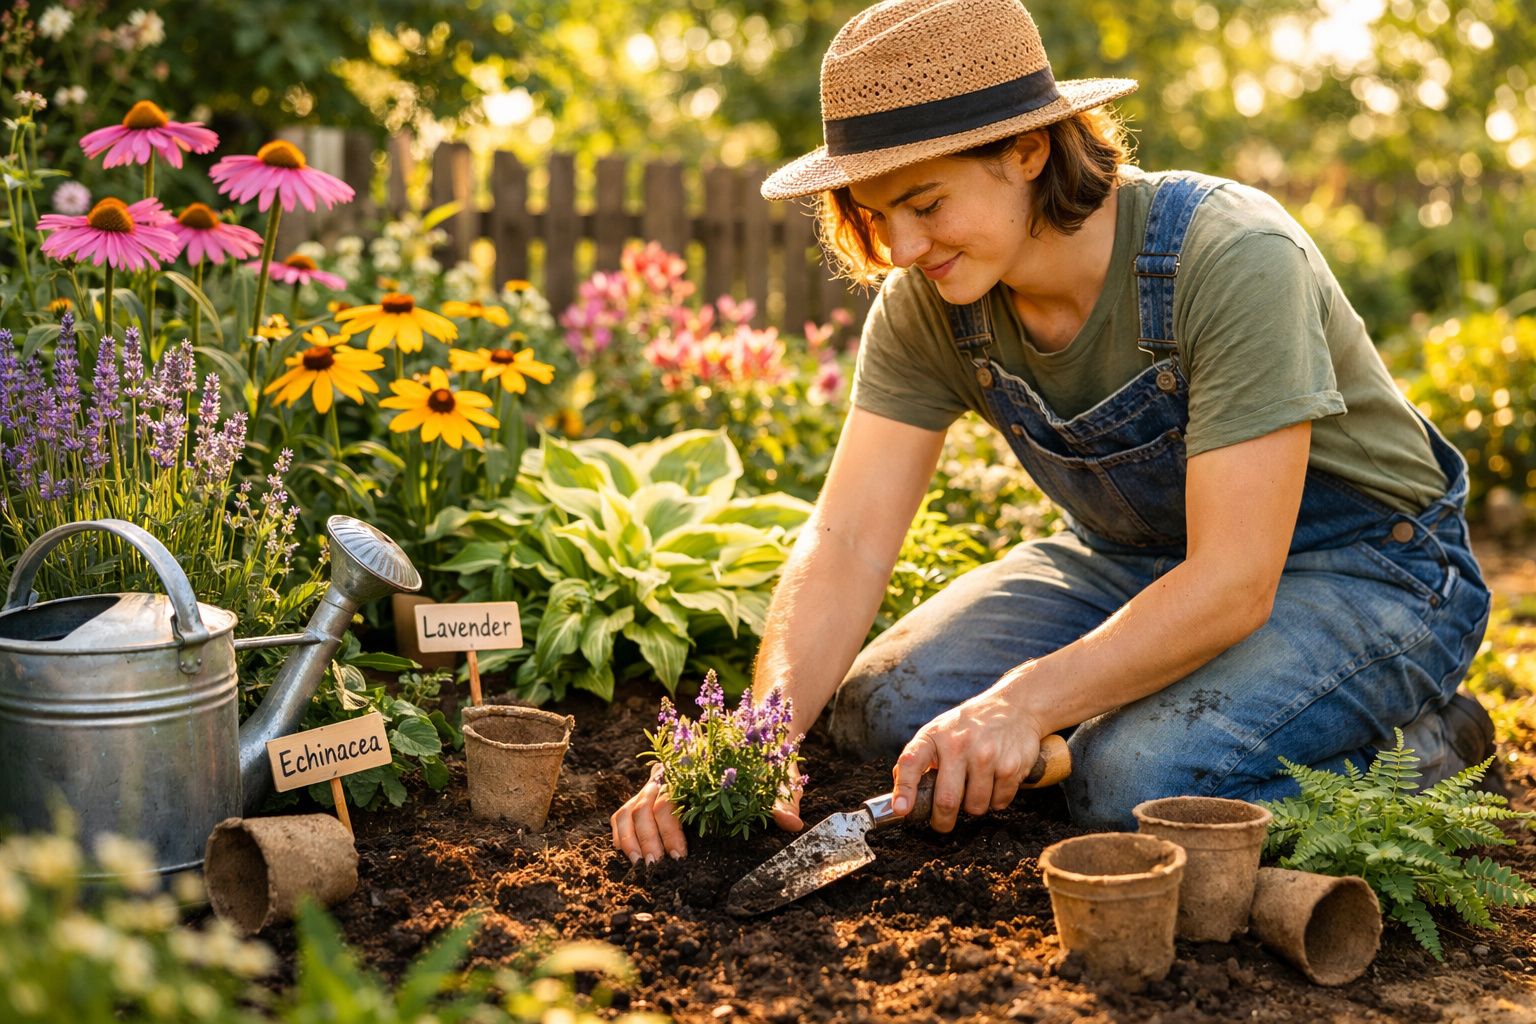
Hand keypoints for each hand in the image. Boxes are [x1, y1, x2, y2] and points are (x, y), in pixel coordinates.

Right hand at [610, 762, 806, 862]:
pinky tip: (628, 855)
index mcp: (693, 770)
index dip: (671, 830)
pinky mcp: (651, 793)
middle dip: (647, 840)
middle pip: (645, 807)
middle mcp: (669, 773)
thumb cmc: (760, 758)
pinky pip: (626, 811)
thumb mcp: (773, 775)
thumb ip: (780, 798)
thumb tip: (793, 824)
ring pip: (629, 809)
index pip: (671, 801)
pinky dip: (622, 832)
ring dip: (630, 839)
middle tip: (657, 869)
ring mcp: (657, 783)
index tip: (680, 856)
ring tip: (640, 867)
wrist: (750, 730)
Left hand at [890, 678, 1043, 832]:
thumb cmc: (971, 724)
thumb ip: (919, 759)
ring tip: (975, 787)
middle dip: (942, 820)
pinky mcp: (1010, 767)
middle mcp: (959, 744)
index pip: (911, 762)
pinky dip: (996, 801)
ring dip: (974, 806)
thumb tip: (900, 794)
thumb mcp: (939, 731)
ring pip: (975, 807)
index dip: (904, 789)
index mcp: (935, 736)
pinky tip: (995, 782)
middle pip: (946, 800)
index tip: (901, 809)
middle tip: (942, 822)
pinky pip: (999, 803)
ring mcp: (986, 755)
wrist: (1015, 707)